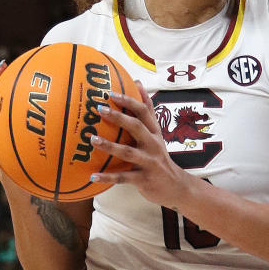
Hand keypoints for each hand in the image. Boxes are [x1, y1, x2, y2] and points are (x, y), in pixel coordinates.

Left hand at [89, 83, 195, 207]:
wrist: (175, 186)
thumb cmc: (159, 156)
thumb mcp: (156, 133)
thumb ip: (148, 110)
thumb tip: (138, 83)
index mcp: (154, 132)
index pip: (143, 111)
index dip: (129, 100)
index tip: (111, 92)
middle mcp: (153, 145)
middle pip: (137, 127)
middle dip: (119, 118)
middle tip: (100, 109)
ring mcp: (149, 162)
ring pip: (128, 152)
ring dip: (109, 146)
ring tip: (92, 139)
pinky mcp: (143, 179)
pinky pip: (123, 177)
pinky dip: (108, 177)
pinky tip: (93, 176)